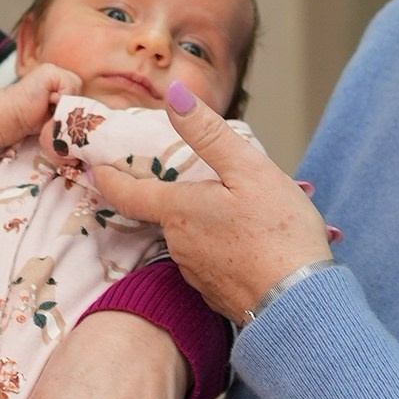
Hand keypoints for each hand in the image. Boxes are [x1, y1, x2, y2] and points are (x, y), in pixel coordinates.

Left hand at [91, 85, 331, 328]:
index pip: (129, 192)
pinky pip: (213, 263)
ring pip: (194, 238)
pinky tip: (253, 245)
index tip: (97, 169)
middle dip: (184, 197)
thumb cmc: (279, 233)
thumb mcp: (248, 169)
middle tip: (215, 184)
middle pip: (168, 213)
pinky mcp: (216, 295)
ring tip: (249, 215)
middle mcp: (178, 245)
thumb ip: (208, 133)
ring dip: (211, 224)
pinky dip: (226, 250)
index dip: (110, 178)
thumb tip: (174, 95)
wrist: (301, 303)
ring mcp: (195, 273)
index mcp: (179, 211)